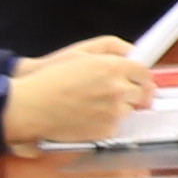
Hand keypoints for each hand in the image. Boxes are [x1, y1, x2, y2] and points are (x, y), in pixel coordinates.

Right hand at [0, 39, 145, 146]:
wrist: (32, 105)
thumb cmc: (52, 77)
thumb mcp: (82, 50)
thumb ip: (113, 46)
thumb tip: (131, 52)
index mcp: (113, 67)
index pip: (145, 73)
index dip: (142, 76)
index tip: (139, 79)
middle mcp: (117, 90)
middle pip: (144, 93)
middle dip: (134, 91)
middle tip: (115, 90)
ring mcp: (113, 113)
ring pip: (131, 110)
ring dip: (120, 107)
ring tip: (94, 102)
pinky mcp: (107, 131)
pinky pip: (117, 126)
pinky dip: (108, 121)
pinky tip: (89, 114)